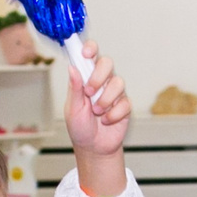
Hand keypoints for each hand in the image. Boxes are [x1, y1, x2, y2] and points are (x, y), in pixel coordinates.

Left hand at [65, 38, 128, 158]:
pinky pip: (124, 102)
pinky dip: (113, 114)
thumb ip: (74, 88)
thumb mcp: (72, 108)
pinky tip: (106, 120)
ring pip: (118, 82)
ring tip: (97, 112)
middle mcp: (102, 82)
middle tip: (89, 92)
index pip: (90, 55)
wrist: (93, 148)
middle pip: (107, 63)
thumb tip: (72, 68)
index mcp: (86, 78)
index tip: (85, 54)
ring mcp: (114, 93)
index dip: (90, 49)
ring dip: (105, 100)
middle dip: (98, 77)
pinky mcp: (124, 106)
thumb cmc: (80, 127)